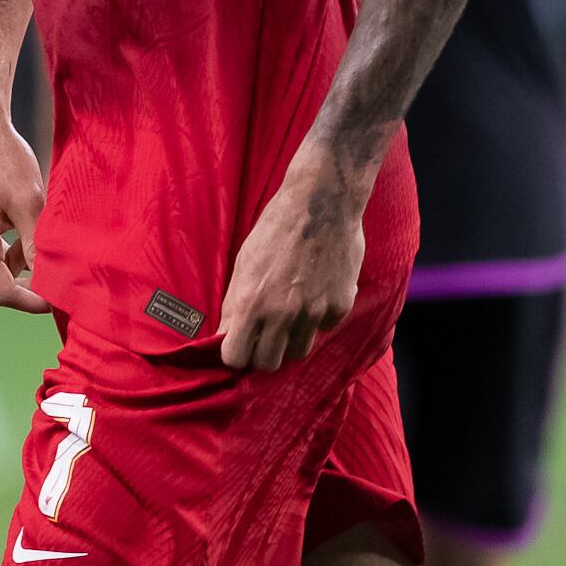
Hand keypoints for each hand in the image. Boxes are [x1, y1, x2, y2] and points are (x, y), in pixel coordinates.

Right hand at [0, 115, 49, 313]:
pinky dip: (7, 252)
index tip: (56, 301)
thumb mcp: (30, 206)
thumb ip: (37, 247)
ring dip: (17, 268)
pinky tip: (26, 234)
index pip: (2, 292)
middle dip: (25, 288)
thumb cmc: (6, 162)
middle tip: (55, 284)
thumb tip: (50, 281)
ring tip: (45, 253)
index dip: (30, 302)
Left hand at [218, 141, 366, 371]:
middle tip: (265, 336)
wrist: (321, 202)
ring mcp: (313, 312)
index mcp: (251, 302)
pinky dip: (319, 318)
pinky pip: (325, 328)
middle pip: (269, 364)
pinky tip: (316, 293)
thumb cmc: (277, 227)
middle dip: (263, 354)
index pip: (237, 357)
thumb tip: (226, 334)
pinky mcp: (340, 305)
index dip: (236, 354)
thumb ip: (235, 302)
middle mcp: (282, 314)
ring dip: (292, 340)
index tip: (240, 345)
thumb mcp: (245, 261)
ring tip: (291, 314)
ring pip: (299, 352)